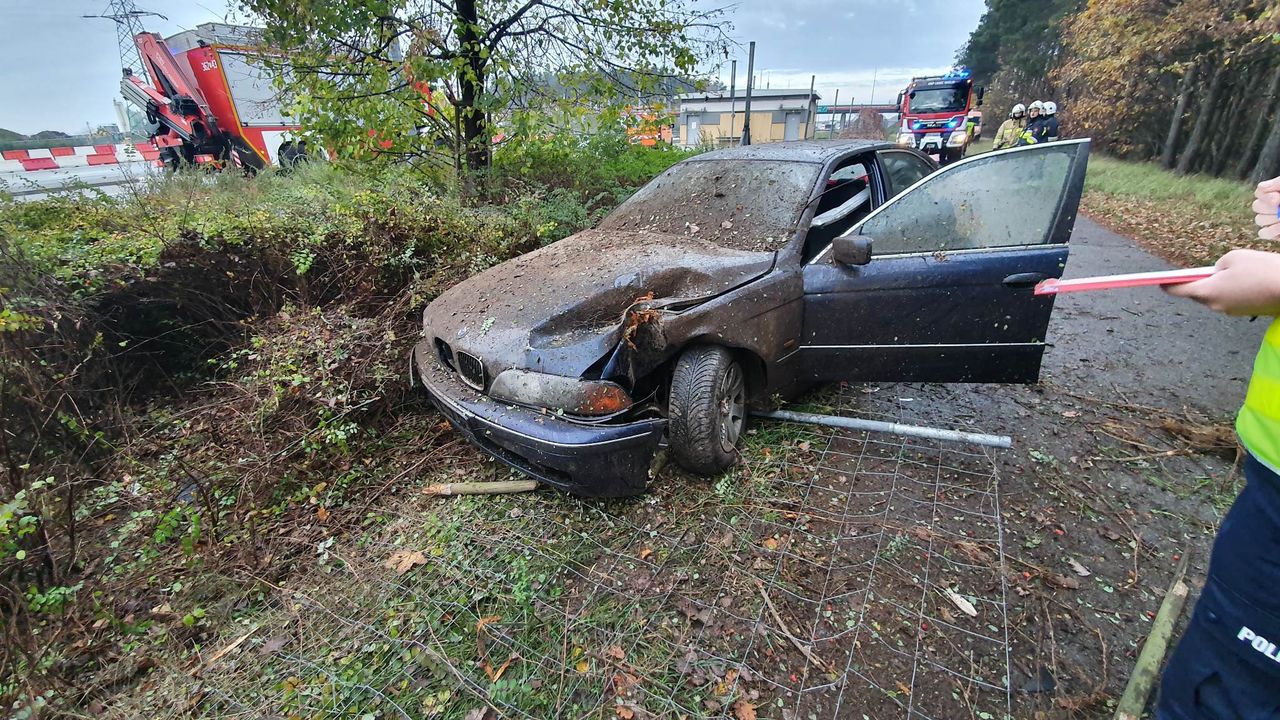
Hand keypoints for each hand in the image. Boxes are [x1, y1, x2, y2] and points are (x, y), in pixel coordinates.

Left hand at [1164, 249, 1279, 315]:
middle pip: (1197, 294)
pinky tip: (1240, 281)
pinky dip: (1229, 291)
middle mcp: (1215, 305)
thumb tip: (1215, 273)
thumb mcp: (1233, 257)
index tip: (1159, 281)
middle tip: (1196, 272)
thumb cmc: (1261, 269)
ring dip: (1215, 287)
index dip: (1167, 284)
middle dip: (1195, 284)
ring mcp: (1230, 311)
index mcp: (1207, 291)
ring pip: (1214, 297)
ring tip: (1225, 273)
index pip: (1178, 290)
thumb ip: (1217, 266)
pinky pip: (1229, 300)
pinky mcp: (1243, 312)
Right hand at [1253, 176, 1279, 239]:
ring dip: (1271, 219)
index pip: (1259, 194)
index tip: (1278, 198)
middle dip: (1269, 208)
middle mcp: (1270, 207)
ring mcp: (1271, 221)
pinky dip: (1271, 231)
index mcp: (1273, 194)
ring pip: (1259, 220)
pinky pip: (1263, 233)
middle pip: (1256, 207)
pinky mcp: (1274, 234)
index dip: (1266, 196)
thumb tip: (1260, 187)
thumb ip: (1276, 183)